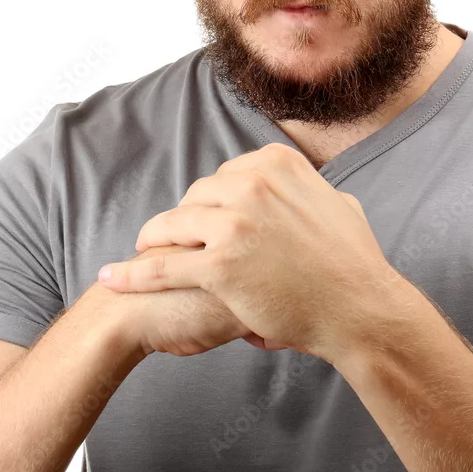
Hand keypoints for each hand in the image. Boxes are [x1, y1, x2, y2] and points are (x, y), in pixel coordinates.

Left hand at [97, 143, 399, 363]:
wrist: (360, 308)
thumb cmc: (354, 264)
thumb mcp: (338, 204)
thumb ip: (312, 190)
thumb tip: (307, 189)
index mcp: (276, 164)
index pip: (225, 175)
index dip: (211, 201)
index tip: (203, 218)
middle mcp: (251, 184)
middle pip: (195, 197)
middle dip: (184, 220)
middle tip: (174, 241)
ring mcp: (234, 223)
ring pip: (172, 226)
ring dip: (151, 241)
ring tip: (140, 253)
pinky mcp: (219, 265)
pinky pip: (162, 267)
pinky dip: (132, 274)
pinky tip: (112, 279)